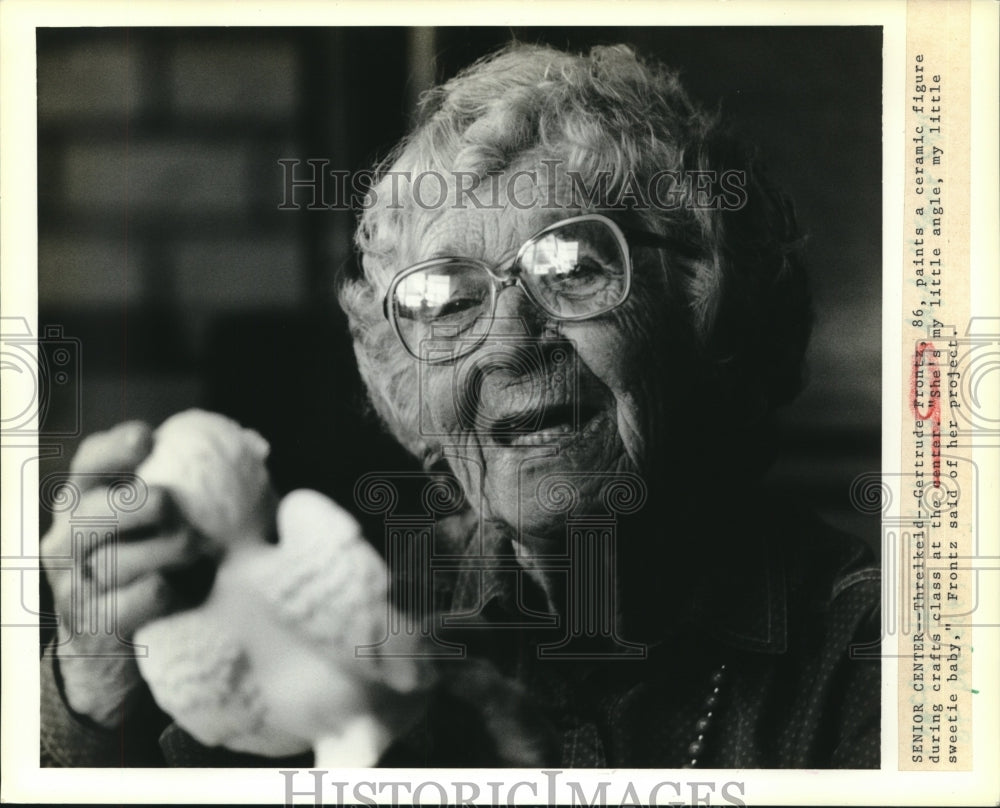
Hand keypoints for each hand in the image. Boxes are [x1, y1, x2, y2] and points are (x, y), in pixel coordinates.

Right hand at [41, 421, 205, 728]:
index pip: (88, 464)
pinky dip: (165, 591)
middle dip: (135, 505)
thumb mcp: (169, 515)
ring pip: (115, 561)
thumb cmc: (161, 558)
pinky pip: (135, 601)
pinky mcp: (96, 625)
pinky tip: (186, 587)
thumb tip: (254, 447)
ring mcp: (75, 585)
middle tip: (169, 503)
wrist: (123, 639)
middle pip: (88, 514)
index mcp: (86, 500)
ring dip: (165, 550)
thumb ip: (202, 479)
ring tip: (196, 547)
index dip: (112, 450)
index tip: (147, 439)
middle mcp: (68, 539)